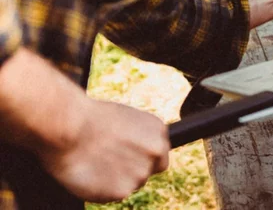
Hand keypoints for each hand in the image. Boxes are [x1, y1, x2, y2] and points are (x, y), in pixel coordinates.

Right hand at [35, 98, 169, 202]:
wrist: (71, 128)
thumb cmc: (92, 119)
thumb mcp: (126, 119)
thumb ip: (140, 137)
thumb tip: (139, 150)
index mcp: (158, 130)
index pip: (160, 155)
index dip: (144, 158)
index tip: (129, 159)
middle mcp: (155, 151)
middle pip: (148, 172)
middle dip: (133, 171)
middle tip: (111, 164)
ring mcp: (141, 172)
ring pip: (131, 186)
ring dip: (117, 181)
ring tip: (97, 164)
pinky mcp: (123, 191)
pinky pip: (113, 196)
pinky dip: (102, 190)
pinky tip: (91, 174)